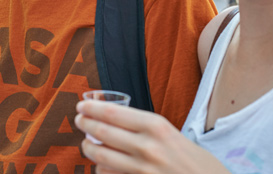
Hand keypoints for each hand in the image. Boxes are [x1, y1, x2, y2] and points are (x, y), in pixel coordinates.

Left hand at [75, 101, 226, 173]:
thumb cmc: (194, 161)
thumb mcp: (172, 134)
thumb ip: (147, 128)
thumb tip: (116, 120)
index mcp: (156, 126)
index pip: (113, 113)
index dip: (92, 108)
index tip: (82, 105)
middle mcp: (147, 146)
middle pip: (102, 132)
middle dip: (84, 124)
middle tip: (78, 119)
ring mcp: (141, 170)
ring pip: (101, 156)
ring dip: (88, 148)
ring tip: (86, 143)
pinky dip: (102, 169)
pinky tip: (102, 165)